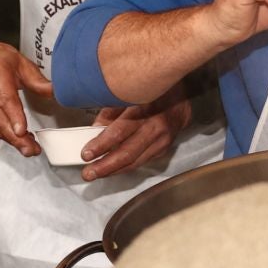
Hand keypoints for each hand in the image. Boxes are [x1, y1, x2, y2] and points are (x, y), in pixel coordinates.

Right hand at [0, 36, 52, 155]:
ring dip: (10, 139)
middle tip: (31, 148)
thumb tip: (55, 92)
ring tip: (28, 147)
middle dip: (15, 137)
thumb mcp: (22, 63)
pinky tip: (16, 138)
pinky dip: (2, 134)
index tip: (22, 131)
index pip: (5, 99)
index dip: (14, 117)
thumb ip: (38, 80)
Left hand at [78, 93, 192, 181]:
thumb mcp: (129, 94)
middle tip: (88, 173)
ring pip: (135, 161)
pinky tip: (112, 169)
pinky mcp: (164, 148)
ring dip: (113, 170)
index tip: (85, 154)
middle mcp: (155, 126)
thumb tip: (93, 130)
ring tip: (95, 174)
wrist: (181, 99)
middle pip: (128, 152)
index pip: (120, 131)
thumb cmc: (152, 93)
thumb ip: (111, 112)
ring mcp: (162, 140)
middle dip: (105, 166)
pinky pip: (142, 160)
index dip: (101, 145)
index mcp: (144, 108)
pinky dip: (125, 166)